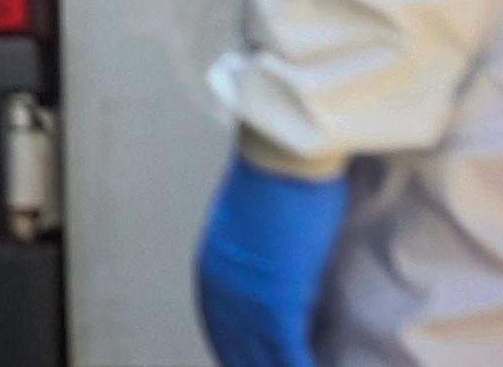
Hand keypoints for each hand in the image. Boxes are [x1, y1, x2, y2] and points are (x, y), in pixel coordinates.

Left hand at [191, 153, 348, 366]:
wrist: (281, 157)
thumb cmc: (279, 177)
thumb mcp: (258, 224)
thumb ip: (259, 257)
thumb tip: (282, 273)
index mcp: (215, 269)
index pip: (221, 329)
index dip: (238, 355)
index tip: (251, 366)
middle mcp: (221, 290)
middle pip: (236, 351)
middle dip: (254, 366)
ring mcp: (246, 298)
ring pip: (262, 359)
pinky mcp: (275, 301)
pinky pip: (287, 354)